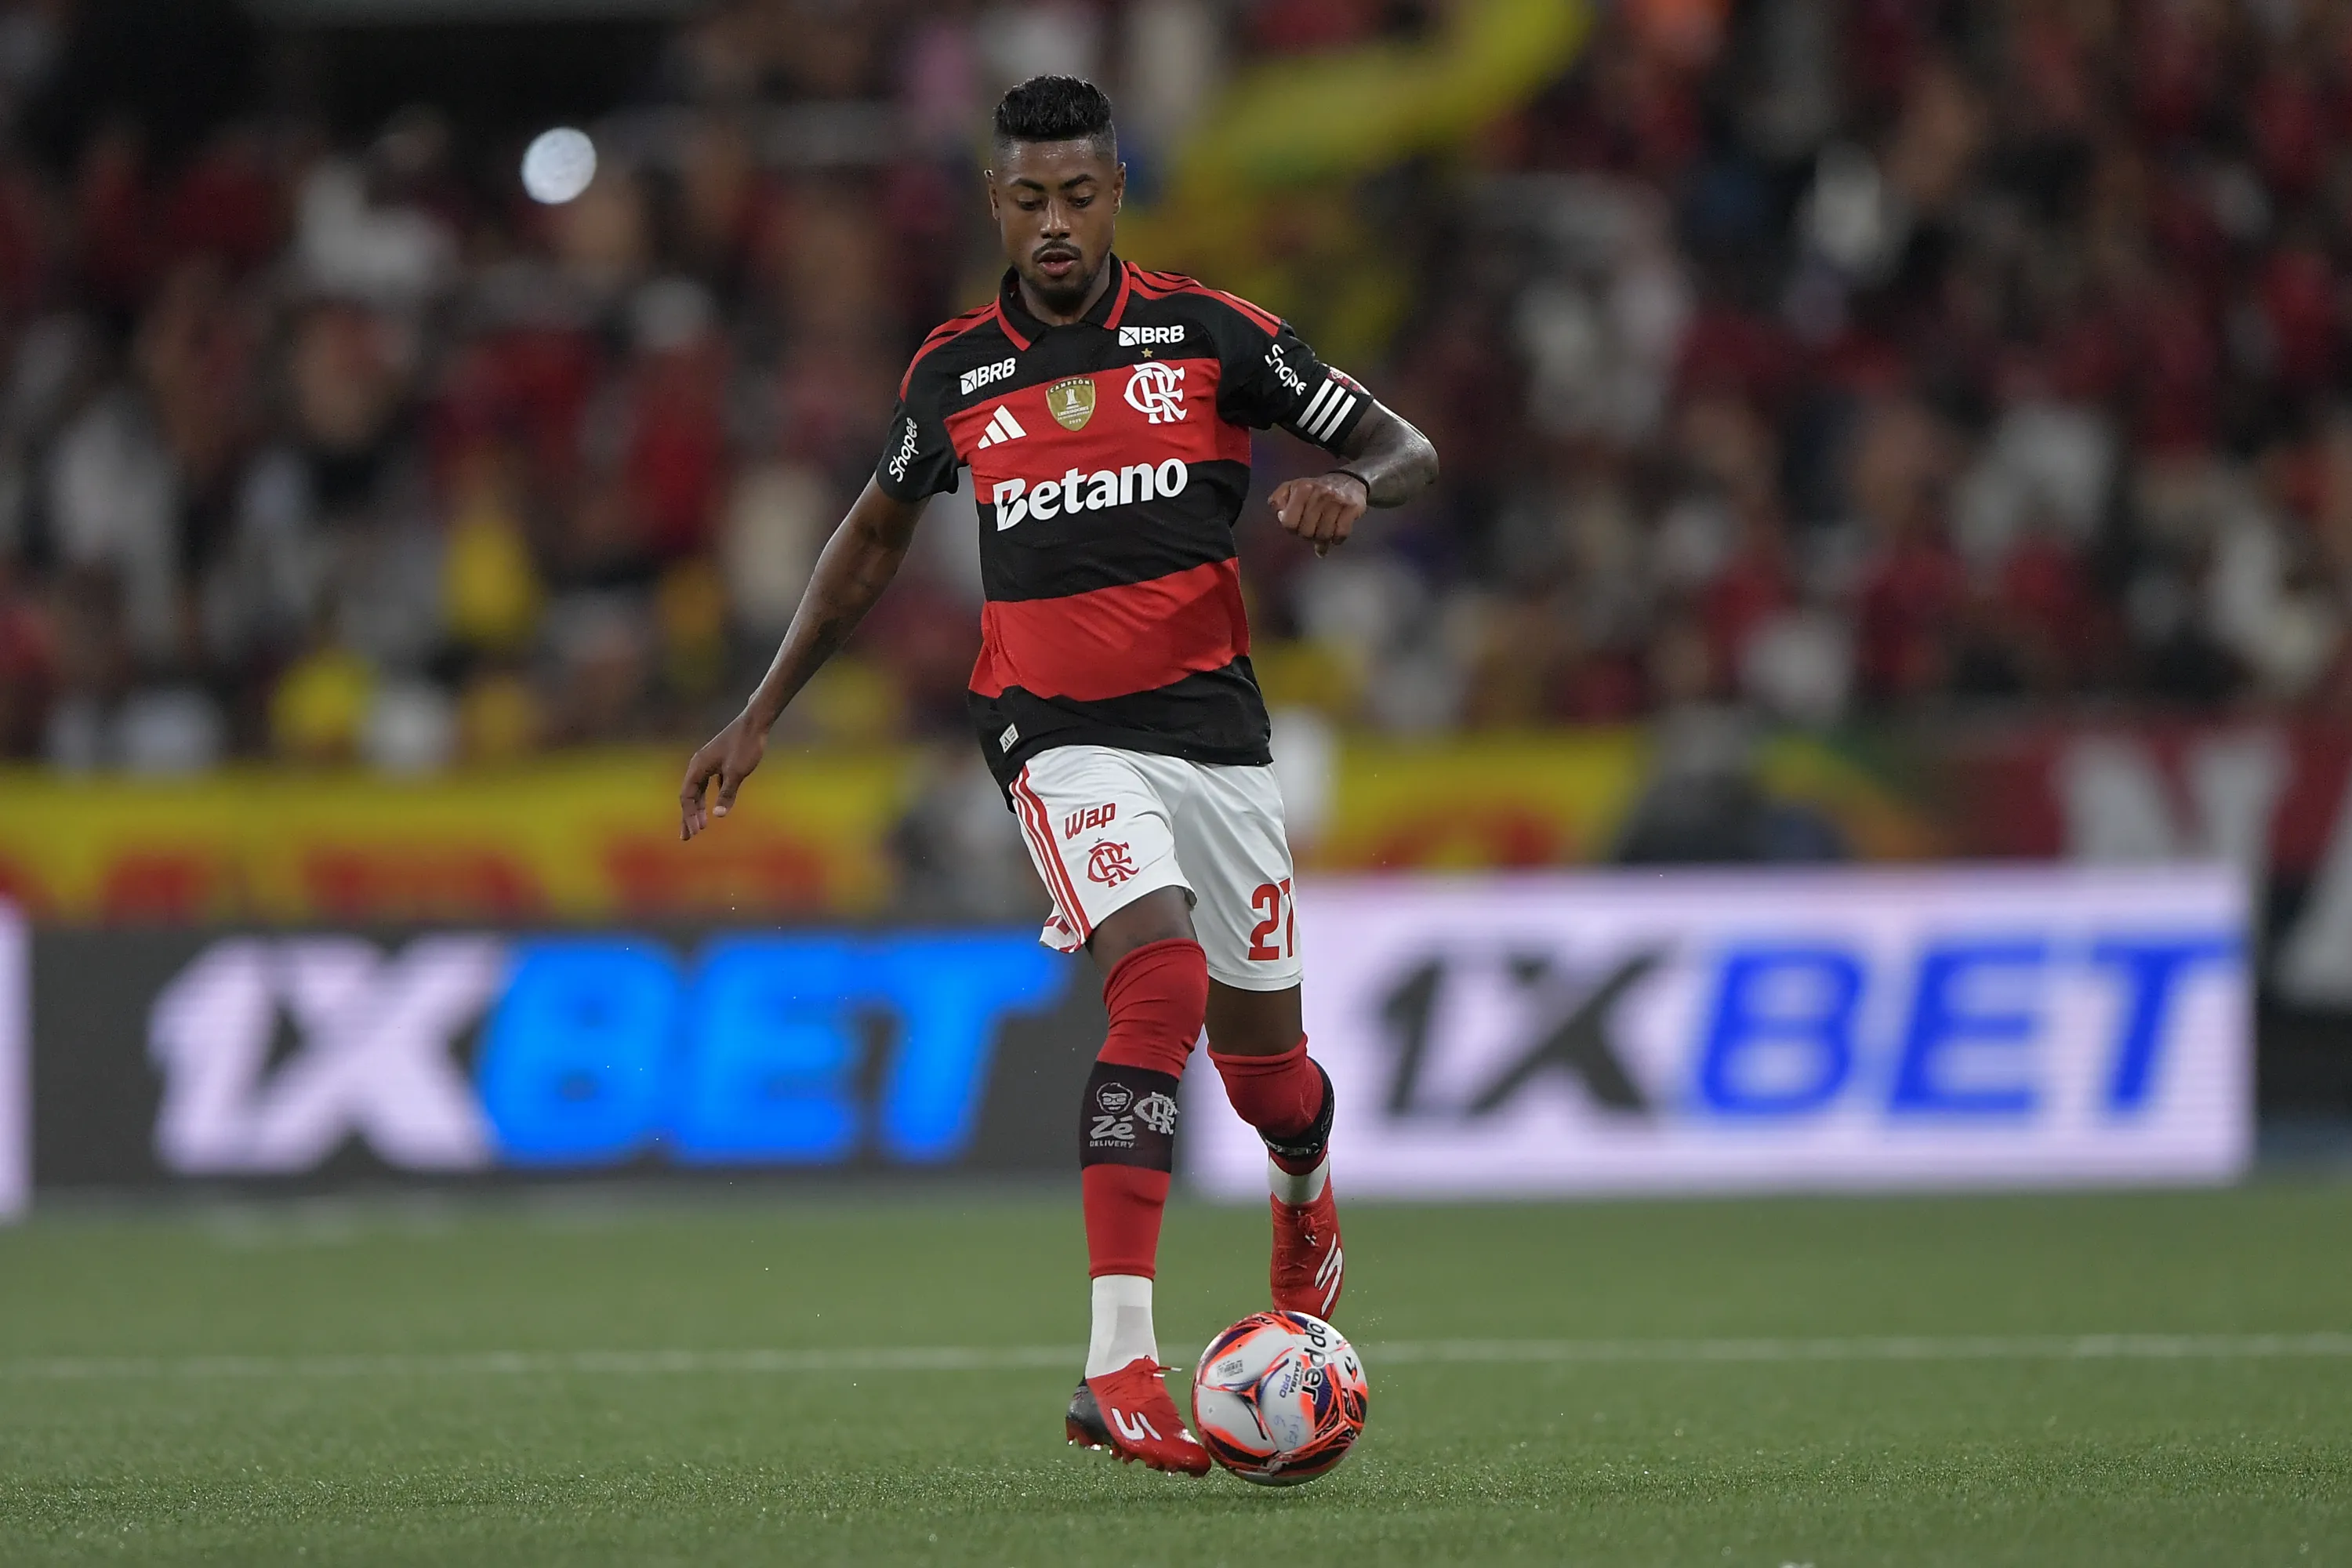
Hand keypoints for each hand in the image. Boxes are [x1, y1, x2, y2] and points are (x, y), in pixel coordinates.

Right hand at [679, 711, 768, 840]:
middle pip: (690, 795)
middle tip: (687, 838)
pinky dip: (709, 797)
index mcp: (698, 767)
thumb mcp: (737, 772)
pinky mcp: (719, 762)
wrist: (755, 722)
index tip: (697, 832)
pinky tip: (713, 807)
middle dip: (689, 817)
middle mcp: (699, 765)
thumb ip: (728, 793)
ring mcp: (709, 763)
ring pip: (699, 790)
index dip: (690, 816)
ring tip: (700, 826)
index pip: (687, 797)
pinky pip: (709, 784)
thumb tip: (719, 815)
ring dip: (699, 808)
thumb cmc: (746, 745)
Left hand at [1270, 471, 1368, 556]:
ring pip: (1324, 535)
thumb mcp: (1292, 488)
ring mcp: (1337, 500)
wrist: (1348, 481)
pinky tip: (1334, 536)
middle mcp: (1319, 493)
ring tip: (1322, 535)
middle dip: (1307, 535)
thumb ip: (1278, 500)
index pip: (1288, 522)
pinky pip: (1341, 534)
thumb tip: (1280, 516)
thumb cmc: (1315, 490)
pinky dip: (1336, 540)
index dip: (1291, 529)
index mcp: (1301, 488)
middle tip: (1311, 530)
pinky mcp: (1352, 508)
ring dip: (1322, 540)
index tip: (1296, 526)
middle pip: (1306, 532)